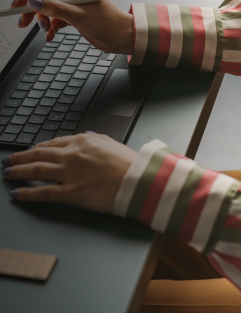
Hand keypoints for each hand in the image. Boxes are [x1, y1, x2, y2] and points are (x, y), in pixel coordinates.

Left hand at [1, 133, 137, 213]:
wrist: (138, 180)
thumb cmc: (129, 163)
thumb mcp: (111, 142)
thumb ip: (96, 138)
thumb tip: (87, 134)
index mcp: (82, 141)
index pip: (52, 144)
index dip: (36, 148)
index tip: (28, 151)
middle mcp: (71, 155)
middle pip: (38, 155)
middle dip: (19, 158)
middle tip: (8, 161)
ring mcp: (69, 173)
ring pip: (35, 171)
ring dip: (17, 172)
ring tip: (7, 173)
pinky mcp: (70, 192)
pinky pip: (42, 193)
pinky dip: (25, 193)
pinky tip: (16, 194)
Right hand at [12, 0, 133, 54]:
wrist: (122, 37)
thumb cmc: (109, 22)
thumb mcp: (78, 16)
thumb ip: (55, 9)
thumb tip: (34, 2)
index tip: (17, 4)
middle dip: (33, 10)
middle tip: (23, 22)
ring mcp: (72, 3)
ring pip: (47, 9)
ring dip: (43, 21)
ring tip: (47, 31)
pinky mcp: (72, 15)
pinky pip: (54, 19)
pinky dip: (50, 27)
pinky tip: (51, 35)